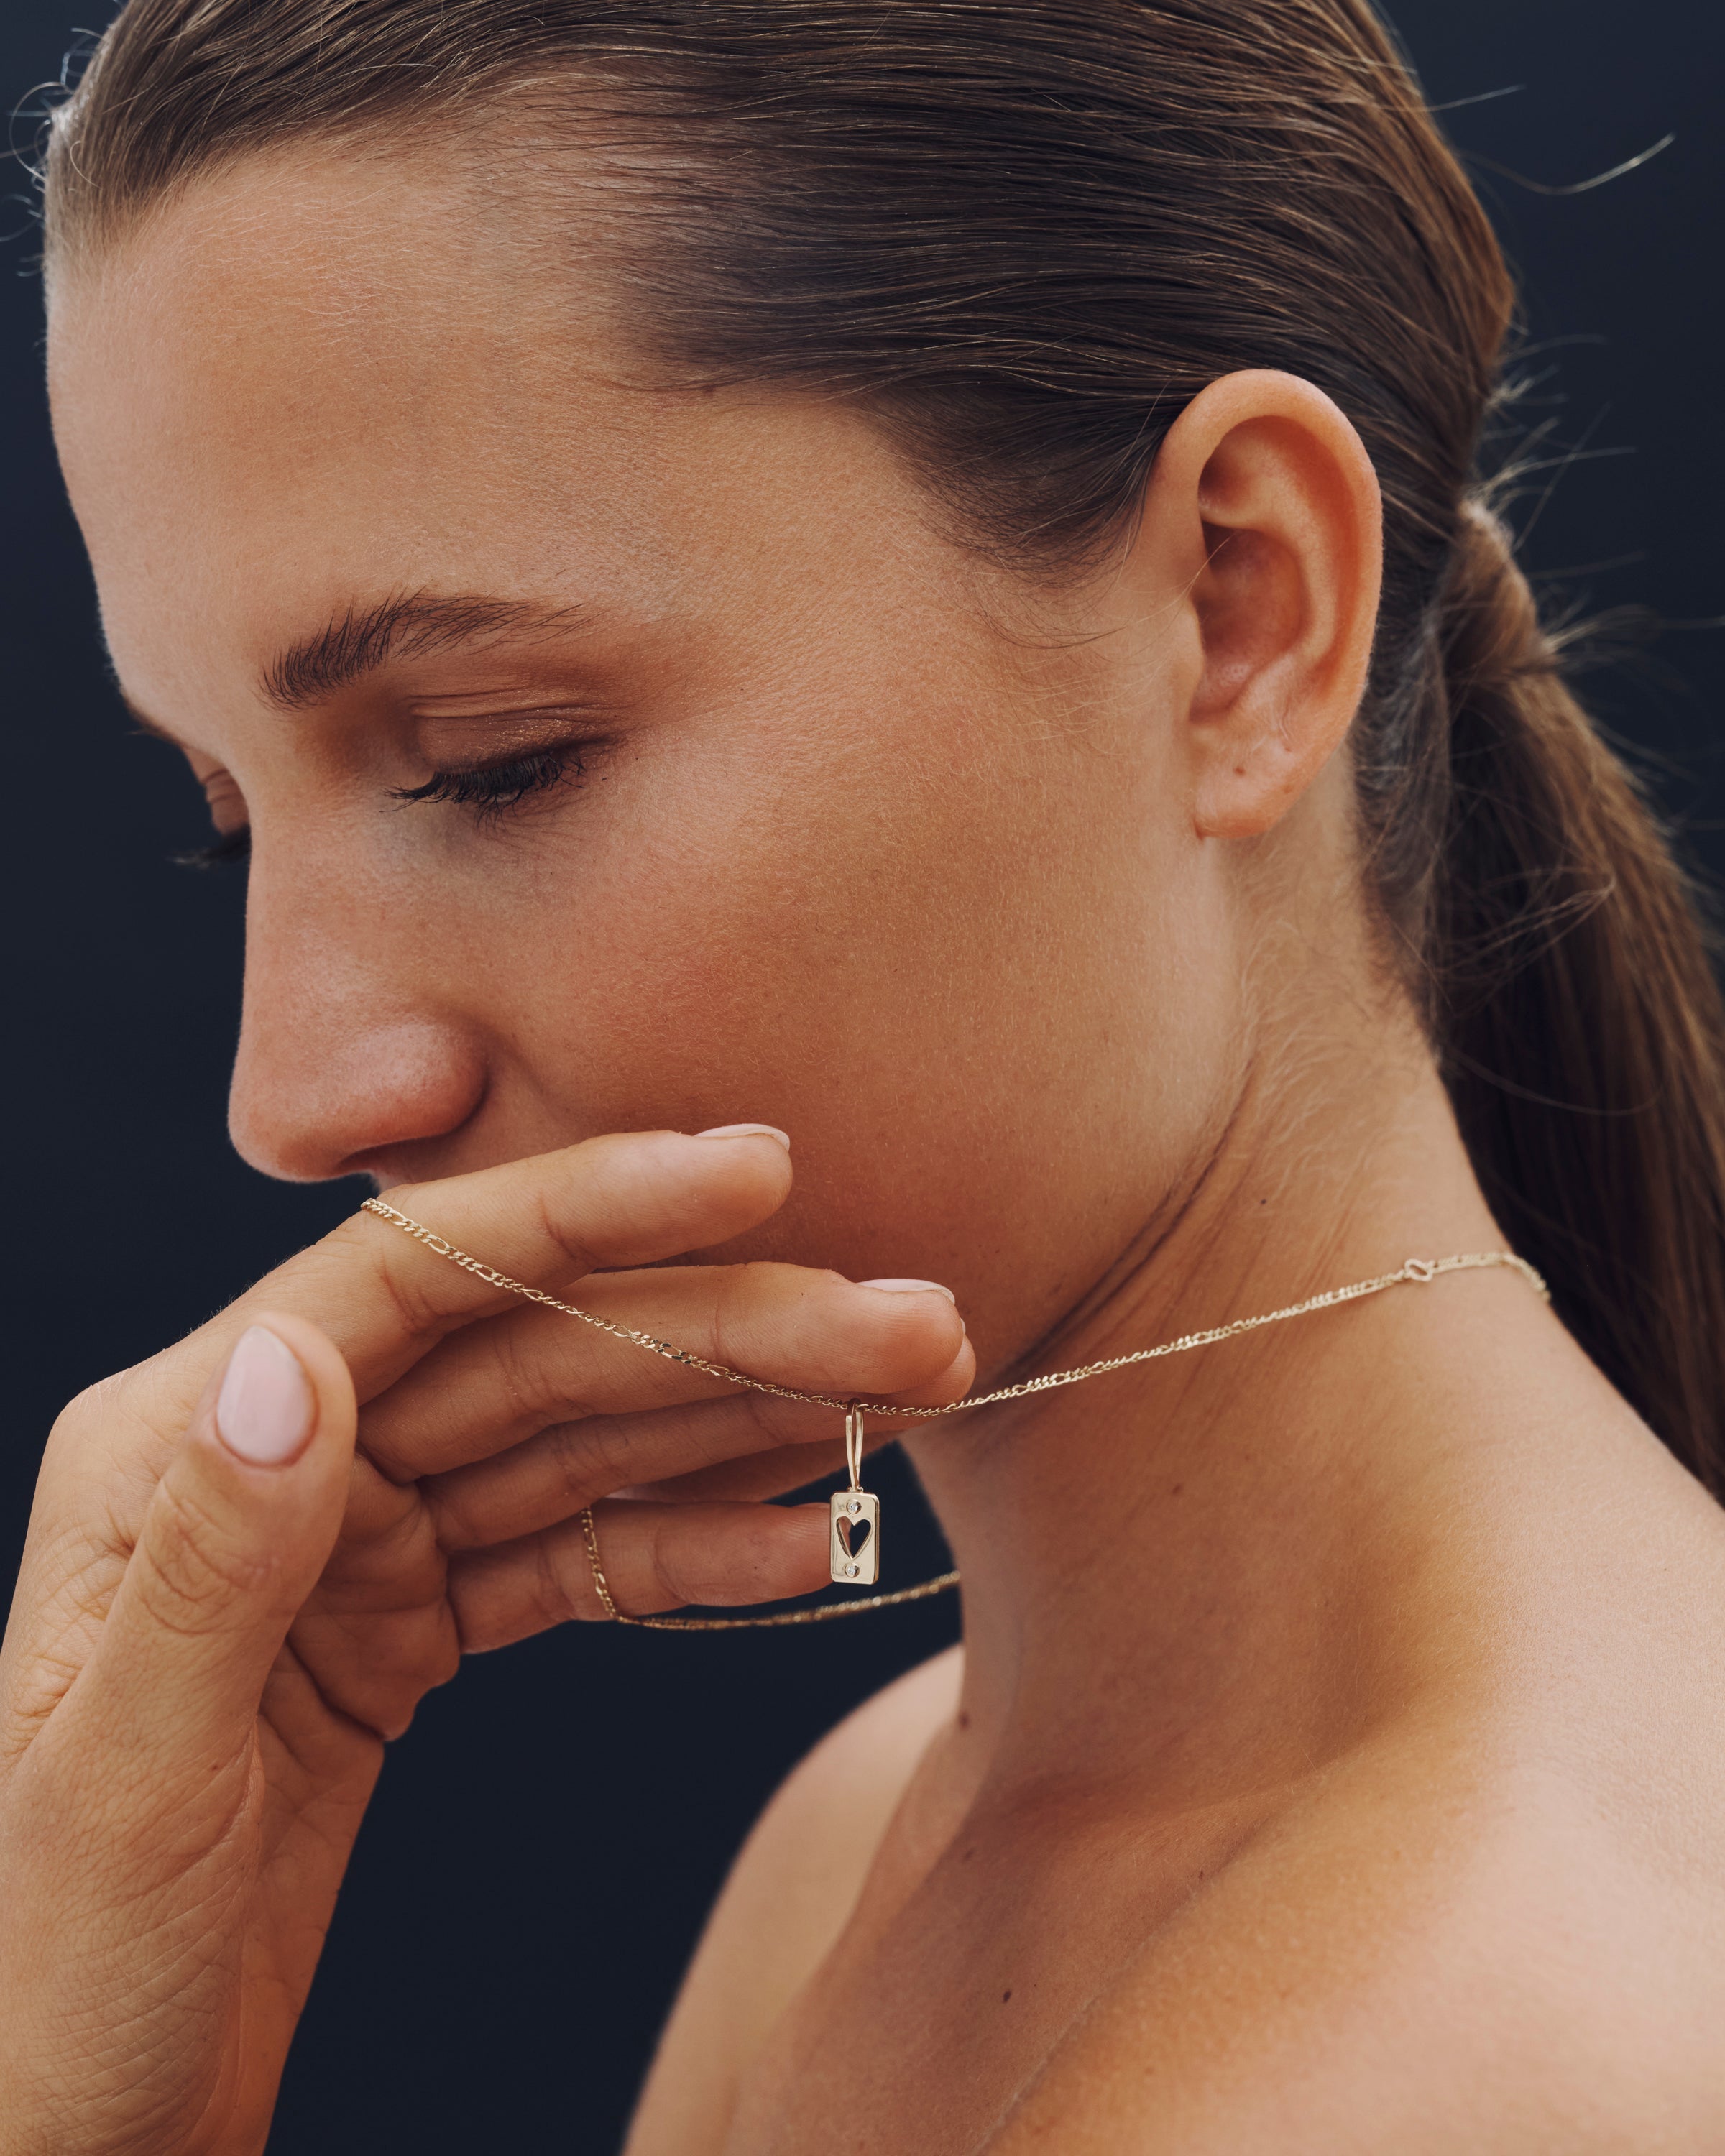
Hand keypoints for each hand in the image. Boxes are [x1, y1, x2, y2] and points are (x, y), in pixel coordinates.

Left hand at [0, 1128, 970, 2154]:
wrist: (70, 2133)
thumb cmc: (43, 1977)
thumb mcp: (119, 1777)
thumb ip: (213, 1562)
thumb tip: (293, 1357)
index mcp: (175, 1446)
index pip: (408, 1280)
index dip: (589, 1214)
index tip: (749, 1174)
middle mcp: (287, 1466)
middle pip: (536, 1359)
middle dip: (727, 1331)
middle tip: (905, 1320)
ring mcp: (361, 1549)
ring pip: (582, 1452)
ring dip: (743, 1425)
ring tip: (896, 1398)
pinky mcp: (415, 1634)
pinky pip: (576, 1566)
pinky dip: (692, 1552)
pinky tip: (805, 1542)